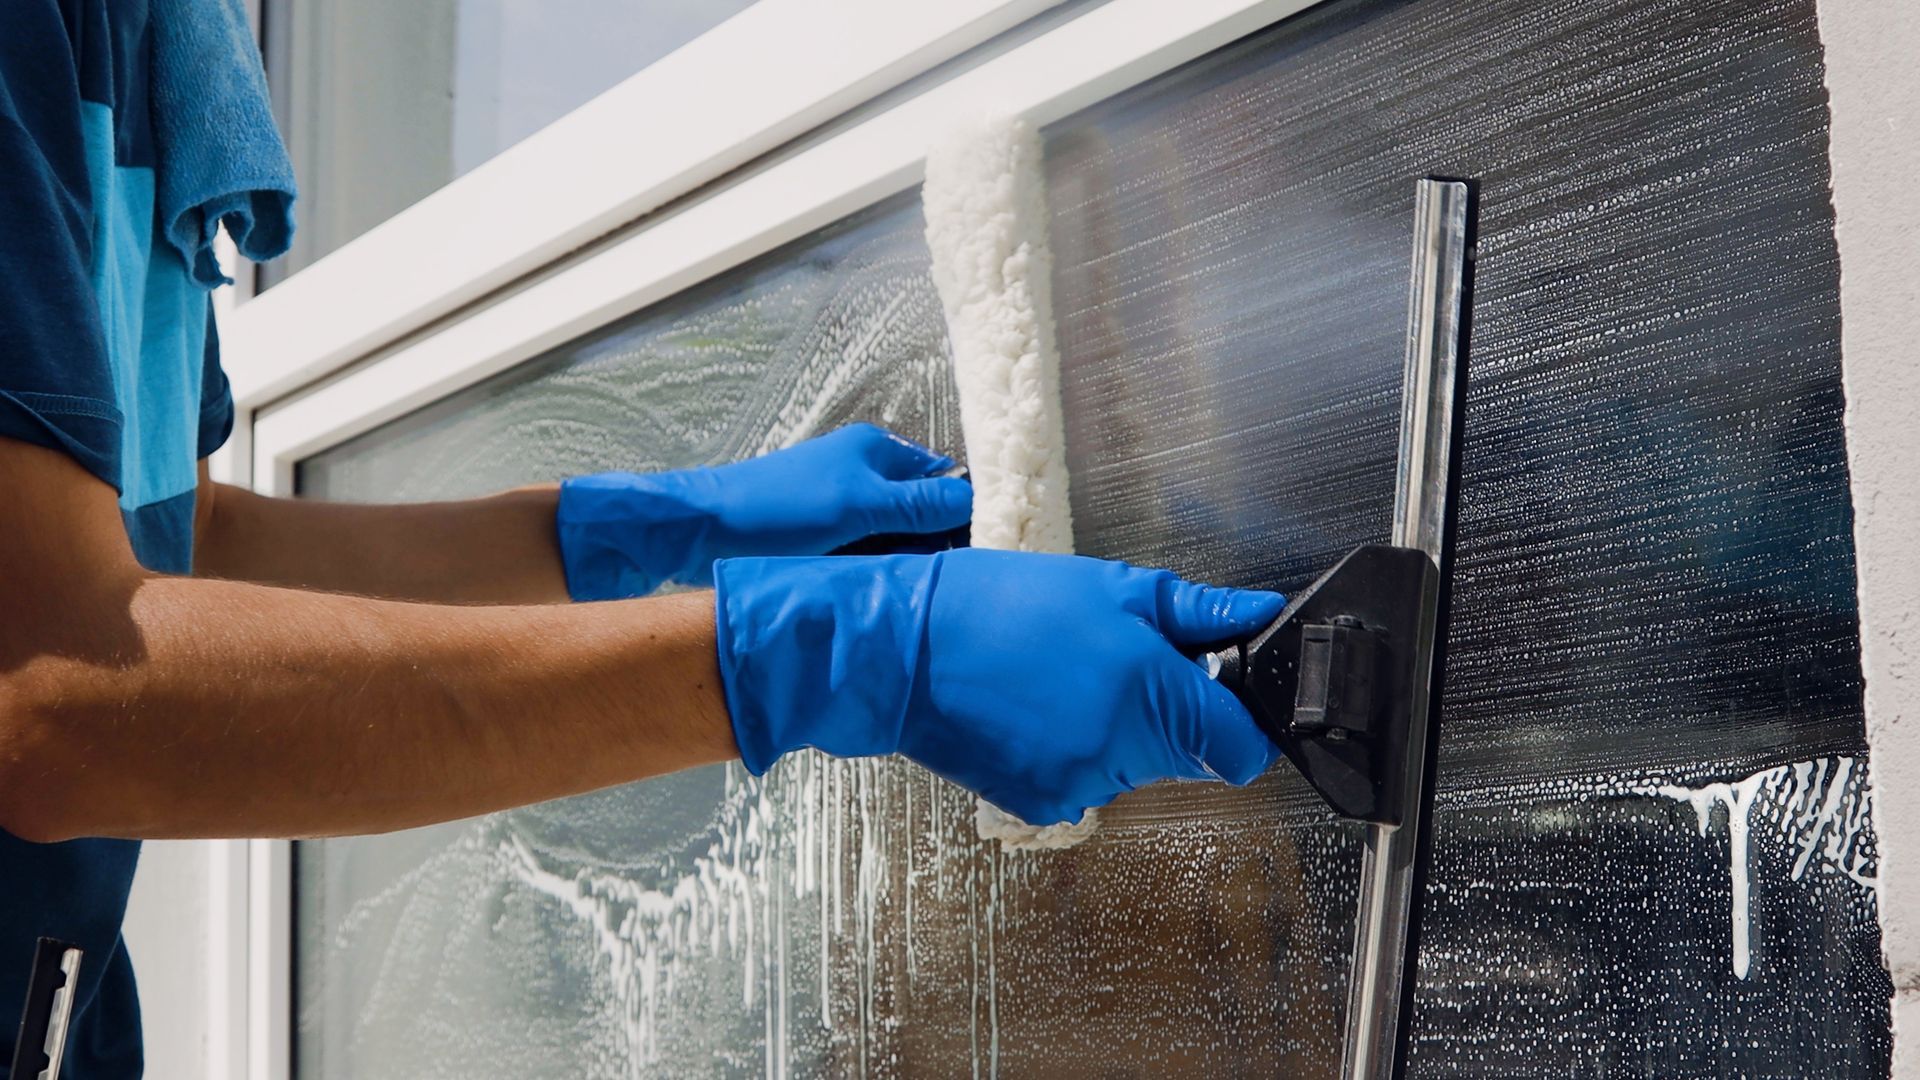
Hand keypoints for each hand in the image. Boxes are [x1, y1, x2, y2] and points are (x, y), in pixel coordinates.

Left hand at [557, 423, 970, 599]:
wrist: (700, 530)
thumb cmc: (781, 512)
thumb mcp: (860, 507)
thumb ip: (920, 506)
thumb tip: (978, 502)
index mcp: (878, 450)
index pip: (942, 480)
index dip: (960, 514)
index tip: (972, 554)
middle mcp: (862, 470)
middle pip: (919, 509)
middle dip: (931, 542)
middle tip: (940, 581)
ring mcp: (840, 501)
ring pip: (892, 534)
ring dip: (900, 558)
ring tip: (908, 587)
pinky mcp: (820, 530)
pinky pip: (863, 548)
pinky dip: (872, 565)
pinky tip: (875, 587)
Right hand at [715, 549, 1285, 825]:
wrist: (901, 649)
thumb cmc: (995, 606)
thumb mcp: (1107, 585)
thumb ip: (1195, 611)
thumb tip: (1255, 613)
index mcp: (1151, 692)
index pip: (1244, 749)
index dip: (1240, 718)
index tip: (1217, 689)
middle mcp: (1123, 752)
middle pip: (1191, 755)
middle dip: (1171, 712)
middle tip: (1117, 658)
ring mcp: (1082, 787)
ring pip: (1136, 767)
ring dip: (1120, 730)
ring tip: (1064, 676)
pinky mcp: (1044, 806)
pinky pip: (1088, 783)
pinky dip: (1076, 751)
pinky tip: (1037, 708)